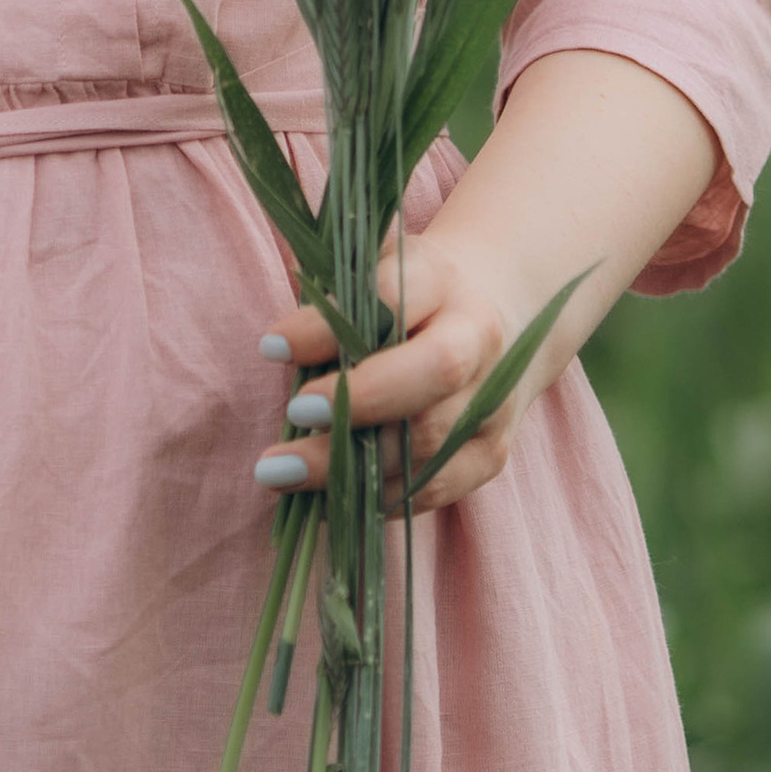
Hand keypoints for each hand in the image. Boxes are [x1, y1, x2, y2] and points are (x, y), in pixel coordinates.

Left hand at [254, 224, 546, 515]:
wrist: (498, 320)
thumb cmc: (408, 297)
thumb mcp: (375, 272)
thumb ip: (334, 297)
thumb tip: (280, 346)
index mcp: (441, 280)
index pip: (390, 297)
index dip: (331, 326)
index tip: (272, 347)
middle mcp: (479, 338)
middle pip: (435, 372)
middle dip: (359, 401)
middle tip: (293, 416)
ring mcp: (492, 401)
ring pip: (431, 443)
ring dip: (351, 466)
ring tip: (280, 473)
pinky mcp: (491, 453)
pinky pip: (435, 488)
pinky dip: (376, 498)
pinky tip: (324, 498)